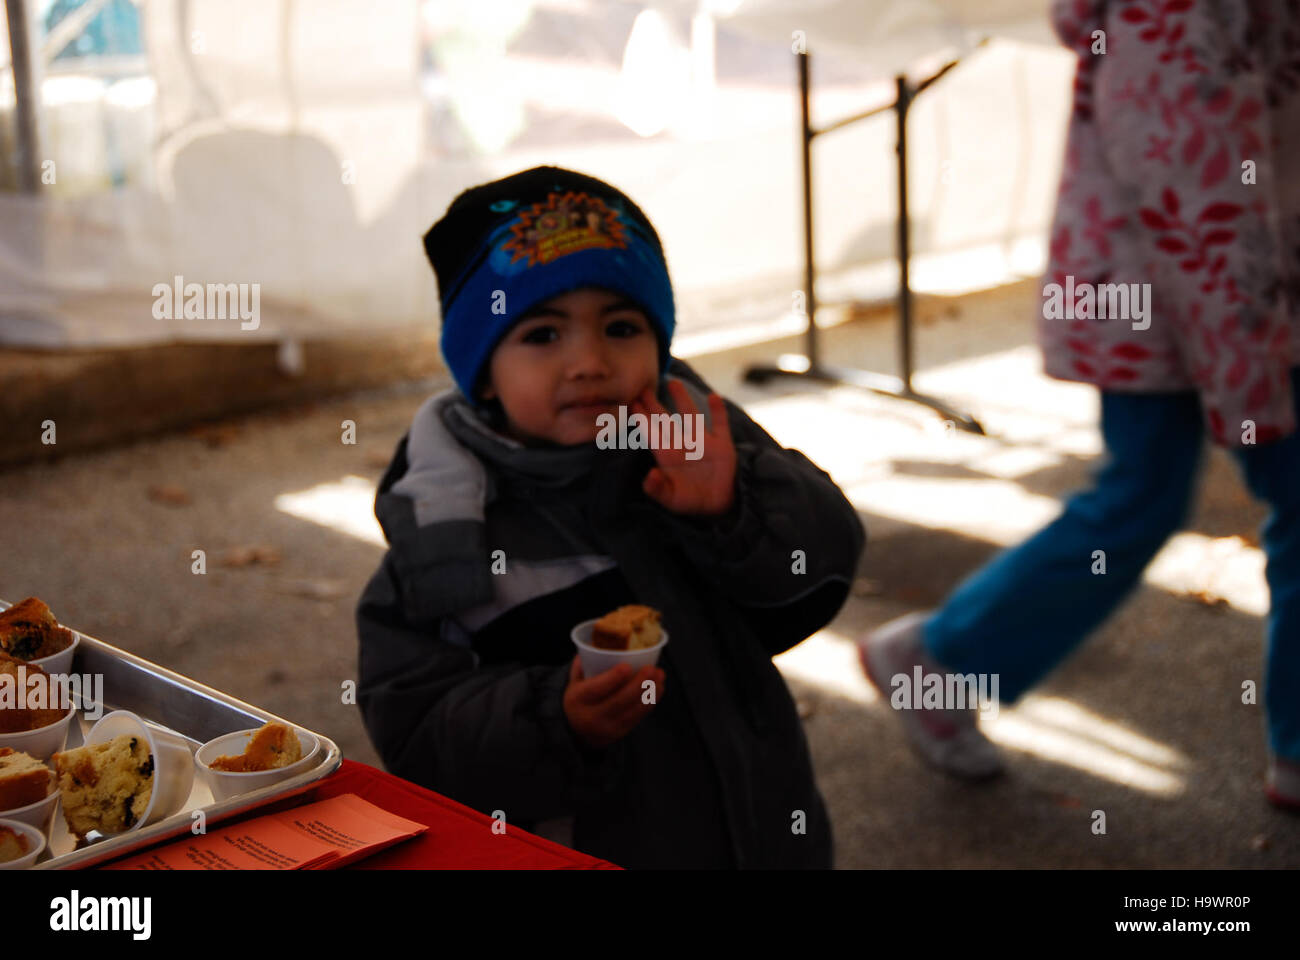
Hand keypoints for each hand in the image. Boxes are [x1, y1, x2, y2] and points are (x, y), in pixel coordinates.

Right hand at [563, 657, 664, 750]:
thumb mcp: (574, 683)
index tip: (627, 666)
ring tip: (660, 675)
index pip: (596, 689)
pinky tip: (658, 688)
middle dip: (639, 684)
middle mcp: (592, 716)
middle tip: (652, 668)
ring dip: (650, 692)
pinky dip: (650, 702)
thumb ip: (582, 665)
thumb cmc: (578, 700)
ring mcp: (608, 727)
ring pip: (633, 710)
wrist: (576, 732)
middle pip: (619, 700)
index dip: (613, 678)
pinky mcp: (621, 732)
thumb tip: (594, 643)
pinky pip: (638, 717)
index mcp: (578, 699)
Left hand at [633, 381, 736, 515]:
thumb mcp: (670, 499)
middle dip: (653, 405)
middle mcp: (682, 445)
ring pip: (690, 416)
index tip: (631, 403)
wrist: (716, 506)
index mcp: (666, 456)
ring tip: (673, 382)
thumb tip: (649, 476)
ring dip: (682, 399)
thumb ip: (657, 489)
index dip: (642, 419)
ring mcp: (702, 442)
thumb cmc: (688, 501)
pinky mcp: (721, 445)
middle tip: (642, 388)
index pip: (651, 433)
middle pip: (665, 420)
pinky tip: (714, 397)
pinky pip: (720, 424)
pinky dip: (718, 411)